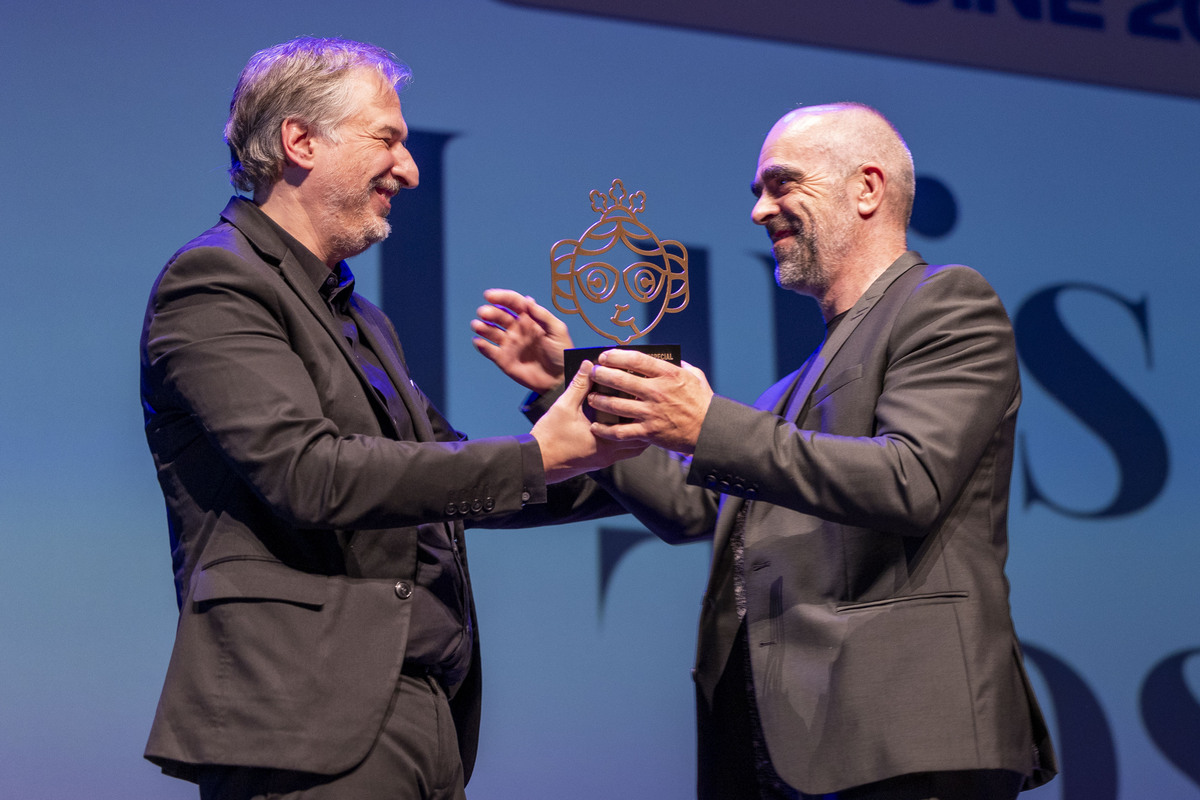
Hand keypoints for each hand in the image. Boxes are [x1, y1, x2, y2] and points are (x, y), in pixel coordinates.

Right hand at [472, 288, 572, 393]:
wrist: (560, 379)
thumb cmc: (562, 353)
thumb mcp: (557, 330)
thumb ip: (543, 316)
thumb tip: (528, 300)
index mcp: (529, 319)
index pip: (513, 303)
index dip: (501, 297)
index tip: (489, 296)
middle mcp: (516, 329)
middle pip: (499, 316)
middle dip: (490, 312)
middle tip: (483, 313)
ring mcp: (509, 344)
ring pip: (491, 331)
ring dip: (482, 327)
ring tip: (477, 326)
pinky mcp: (503, 359)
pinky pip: (489, 350)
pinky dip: (482, 345)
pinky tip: (478, 341)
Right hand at [532, 360, 646, 482]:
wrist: (537, 462)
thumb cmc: (549, 437)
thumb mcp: (563, 407)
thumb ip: (579, 385)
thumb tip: (588, 365)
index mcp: (604, 440)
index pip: (633, 425)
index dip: (640, 410)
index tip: (641, 396)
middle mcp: (609, 453)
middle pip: (640, 440)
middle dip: (643, 423)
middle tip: (643, 405)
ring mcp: (605, 460)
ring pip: (632, 449)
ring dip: (636, 434)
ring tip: (634, 416)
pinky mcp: (599, 463)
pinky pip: (622, 453)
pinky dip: (625, 441)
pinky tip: (619, 428)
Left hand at [587, 350, 713, 454]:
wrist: (710, 431)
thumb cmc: (703, 402)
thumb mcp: (695, 376)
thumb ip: (679, 365)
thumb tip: (663, 357)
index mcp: (668, 374)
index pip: (635, 359)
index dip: (615, 355)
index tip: (605, 355)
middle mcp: (657, 392)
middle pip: (620, 379)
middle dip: (601, 374)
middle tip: (593, 373)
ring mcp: (651, 413)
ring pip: (615, 404)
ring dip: (598, 399)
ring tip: (591, 397)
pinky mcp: (649, 432)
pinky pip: (621, 432)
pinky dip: (605, 430)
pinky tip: (596, 426)